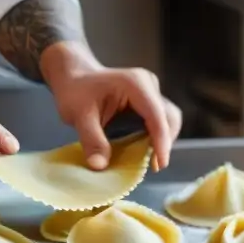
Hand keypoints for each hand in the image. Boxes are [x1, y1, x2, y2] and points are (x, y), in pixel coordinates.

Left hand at [42, 44, 181, 171]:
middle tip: (154, 166)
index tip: (158, 164)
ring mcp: (150, 90)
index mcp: (135, 84)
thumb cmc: (75, 91)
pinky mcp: (149, 99)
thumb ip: (91, 140)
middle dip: (165, 142)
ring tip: (151, 161)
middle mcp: (148, 84)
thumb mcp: (79, 116)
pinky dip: (156, 136)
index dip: (161, 141)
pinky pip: (159, 119)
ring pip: (168, 118)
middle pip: (169, 116)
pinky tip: (145, 150)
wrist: (74, 77)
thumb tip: (100, 166)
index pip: (156, 116)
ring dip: (162, 140)